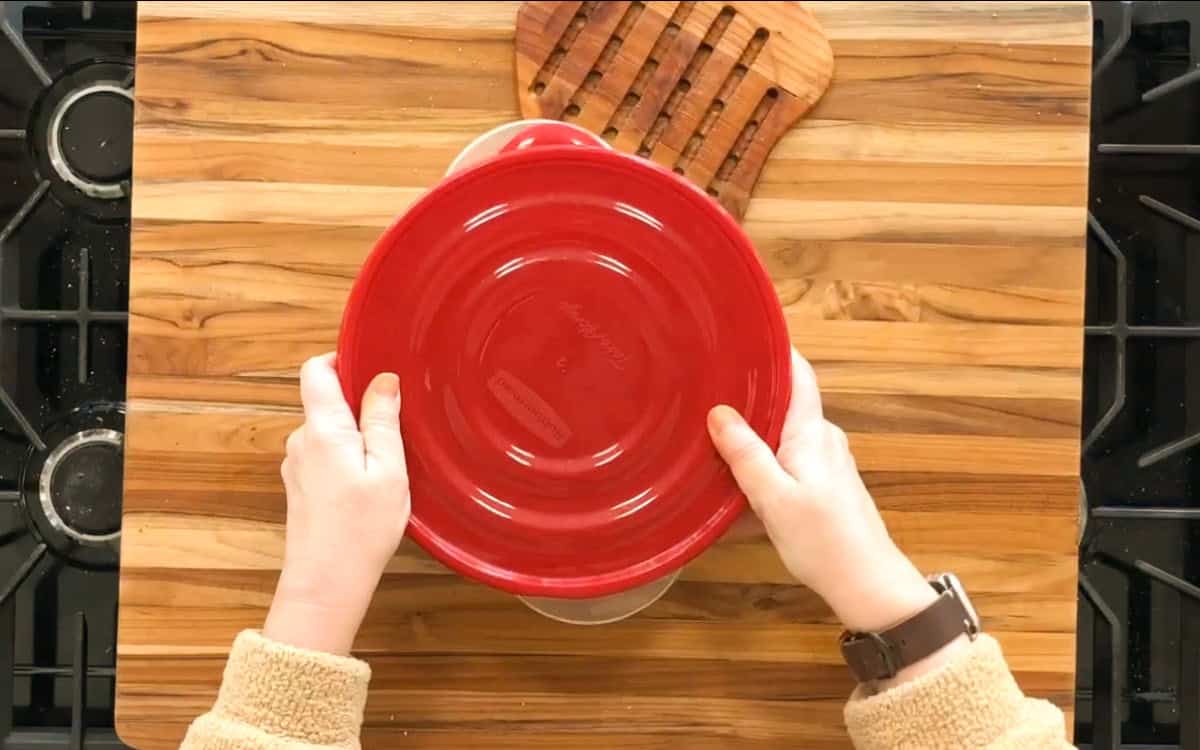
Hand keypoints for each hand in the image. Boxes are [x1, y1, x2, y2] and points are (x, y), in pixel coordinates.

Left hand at [263, 354, 409, 654]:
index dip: (340, 359)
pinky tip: (370, 484)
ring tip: (388, 462)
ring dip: (355, 436)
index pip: (315, 371)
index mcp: (323, 430)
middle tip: (396, 424)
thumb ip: (383, 421)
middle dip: (359, 405)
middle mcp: (301, 441)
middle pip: (325, 401)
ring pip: (327, 431)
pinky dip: (347, 459)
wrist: (326, 583)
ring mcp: (296, 465)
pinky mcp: (300, 487)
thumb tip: (383, 380)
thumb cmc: (361, 530)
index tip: (371, 366)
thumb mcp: (388, 470)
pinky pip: (324, 456)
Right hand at [707, 349, 939, 638]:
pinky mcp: (823, 486)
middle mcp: (823, 439)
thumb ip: (746, 454)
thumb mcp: (774, 498)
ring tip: (710, 434)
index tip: (741, 335)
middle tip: (706, 389)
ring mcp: (826, 463)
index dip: (774, 350)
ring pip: (782, 435)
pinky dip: (761, 463)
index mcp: (812, 432)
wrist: (867, 585)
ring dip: (752, 435)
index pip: (798, 374)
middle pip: (784, 403)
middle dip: (749, 395)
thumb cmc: (823, 542)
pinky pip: (786, 460)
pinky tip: (734, 480)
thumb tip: (719, 412)